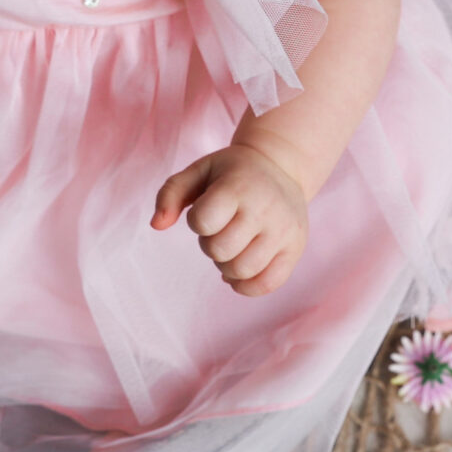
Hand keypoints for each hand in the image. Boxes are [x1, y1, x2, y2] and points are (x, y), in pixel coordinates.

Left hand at [152, 144, 308, 296]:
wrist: (281, 166)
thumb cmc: (232, 173)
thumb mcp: (199, 171)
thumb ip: (170, 194)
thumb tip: (156, 225)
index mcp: (238, 186)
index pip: (203, 221)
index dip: (197, 221)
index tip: (208, 210)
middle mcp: (264, 208)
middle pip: (220, 250)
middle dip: (210, 245)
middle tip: (221, 230)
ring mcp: (283, 230)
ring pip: (242, 270)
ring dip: (227, 266)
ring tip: (233, 247)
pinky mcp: (295, 248)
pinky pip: (267, 284)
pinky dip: (246, 286)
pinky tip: (241, 271)